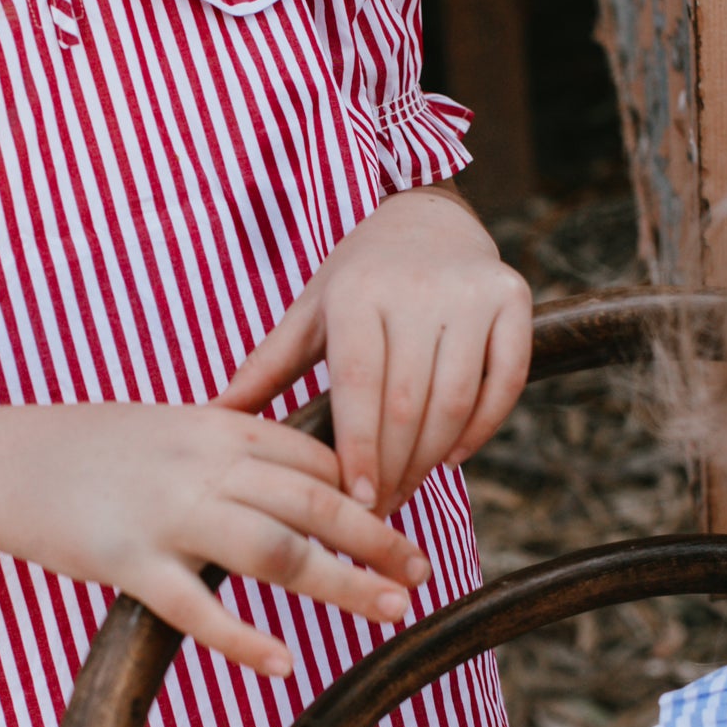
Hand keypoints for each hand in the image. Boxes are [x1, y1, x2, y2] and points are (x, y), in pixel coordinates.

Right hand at [0, 402, 430, 677]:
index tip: (403, 525)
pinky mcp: (127, 561)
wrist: (3, 461)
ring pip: (275, 550)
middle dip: (378, 538)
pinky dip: (243, 638)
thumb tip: (300, 479)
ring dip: (342, 584)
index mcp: (220, 427)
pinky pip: (195, 607)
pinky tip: (283, 662)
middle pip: (314, 502)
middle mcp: (203, 464)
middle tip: (422, 573)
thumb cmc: (93, 450)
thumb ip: (235, 451)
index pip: (316, 459)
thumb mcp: (174, 431)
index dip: (368, 493)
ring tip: (390, 611)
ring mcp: (166, 514)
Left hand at [220, 184, 531, 514]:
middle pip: (408, 403)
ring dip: (434, 457)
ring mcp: (470, 292)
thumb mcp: (311, 312)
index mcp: (356, 293)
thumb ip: (266, 367)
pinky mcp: (513, 297)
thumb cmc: (360, 276)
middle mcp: (416, 289)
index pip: (359, 388)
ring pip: (457, 399)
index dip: (360, 451)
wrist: (427, 216)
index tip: (359, 503)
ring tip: (410, 486)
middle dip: (394, 469)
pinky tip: (455, 455)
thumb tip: (213, 419)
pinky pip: (506, 380)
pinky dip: (484, 427)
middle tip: (380, 511)